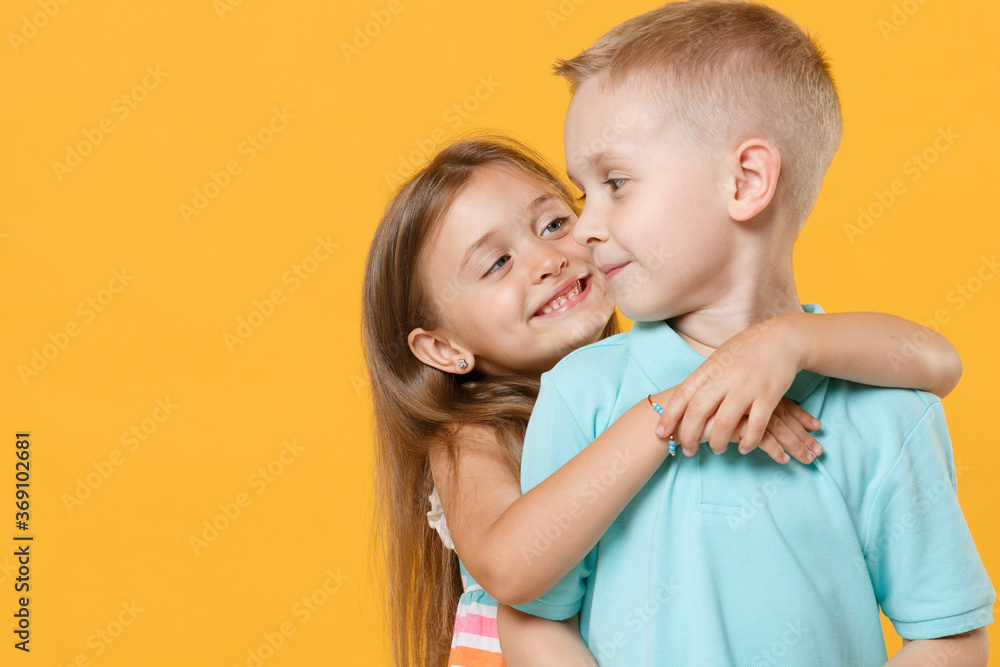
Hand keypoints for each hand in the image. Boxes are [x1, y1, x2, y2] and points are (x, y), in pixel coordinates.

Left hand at [652, 319, 822, 463]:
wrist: (783, 337)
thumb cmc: (748, 349)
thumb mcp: (720, 357)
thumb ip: (705, 377)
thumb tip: (686, 397)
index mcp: (710, 368)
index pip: (682, 394)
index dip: (669, 416)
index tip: (660, 433)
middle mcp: (725, 378)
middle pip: (698, 411)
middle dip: (688, 435)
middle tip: (687, 450)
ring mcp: (747, 387)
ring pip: (725, 422)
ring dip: (717, 441)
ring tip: (716, 450)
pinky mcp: (769, 395)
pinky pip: (756, 425)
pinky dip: (748, 441)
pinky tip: (744, 448)